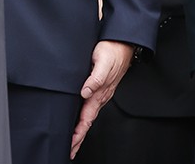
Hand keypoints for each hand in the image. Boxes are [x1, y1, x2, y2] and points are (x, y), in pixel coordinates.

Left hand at [70, 40, 133, 157]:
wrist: (123, 43)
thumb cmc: (112, 50)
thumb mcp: (102, 62)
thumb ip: (95, 78)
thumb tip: (85, 92)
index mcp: (100, 92)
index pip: (87, 117)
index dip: (79, 131)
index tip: (72, 143)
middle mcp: (101, 95)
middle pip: (88, 121)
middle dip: (79, 136)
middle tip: (71, 150)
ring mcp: (102, 93)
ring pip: (89, 115)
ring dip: (81, 129)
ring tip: (74, 140)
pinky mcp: (101, 88)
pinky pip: (91, 107)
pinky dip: (85, 117)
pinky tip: (81, 119)